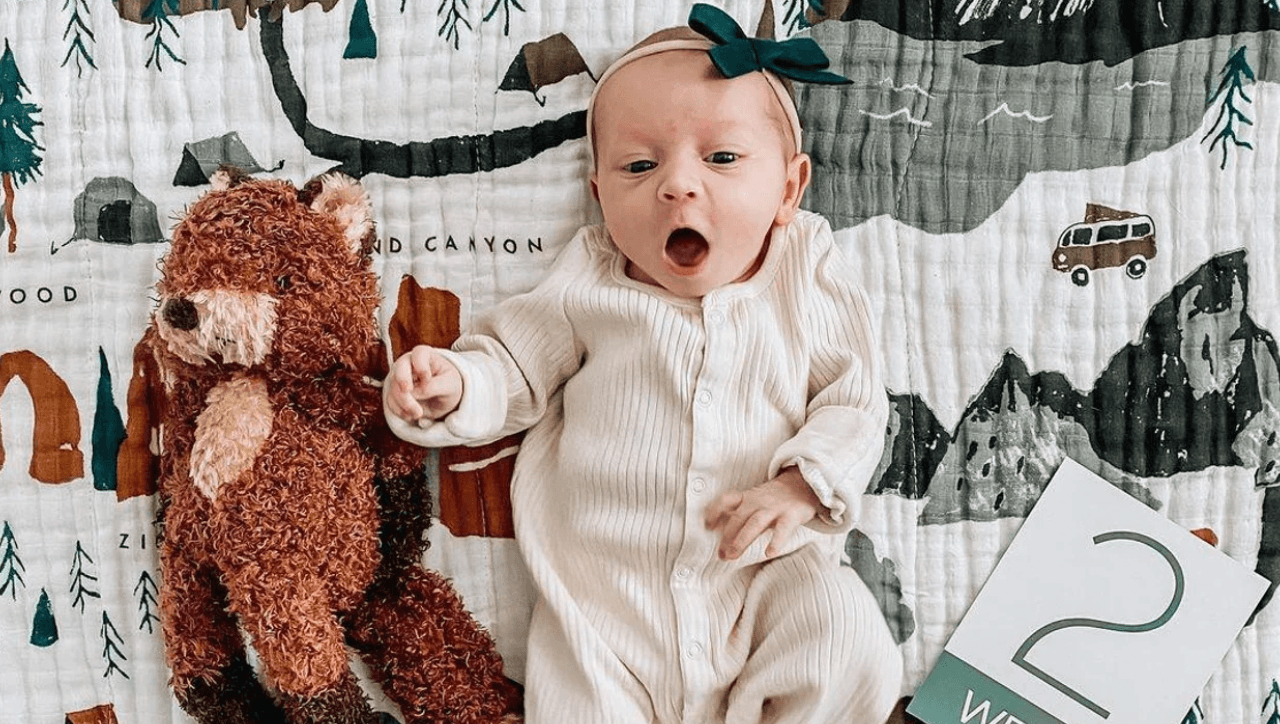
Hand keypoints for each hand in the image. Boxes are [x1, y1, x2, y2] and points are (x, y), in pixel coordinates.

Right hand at [386, 345, 462, 421]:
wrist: (443, 398)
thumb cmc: (449, 385)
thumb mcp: (450, 385)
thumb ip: (434, 386)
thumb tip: (415, 392)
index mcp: (425, 355)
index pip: (419, 353)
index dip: (421, 365)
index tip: (427, 378)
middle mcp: (409, 363)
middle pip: (400, 368)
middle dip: (403, 382)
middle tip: (409, 392)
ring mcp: (399, 378)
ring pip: (394, 388)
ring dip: (404, 403)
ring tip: (419, 414)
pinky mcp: (395, 392)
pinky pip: (391, 401)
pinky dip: (400, 410)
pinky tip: (411, 416)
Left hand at [704, 468, 819, 560]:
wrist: (804, 484)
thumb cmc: (774, 499)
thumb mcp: (754, 501)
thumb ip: (737, 513)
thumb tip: (714, 528)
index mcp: (747, 498)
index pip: (726, 500)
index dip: (715, 510)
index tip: (707, 525)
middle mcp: (758, 502)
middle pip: (738, 517)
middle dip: (727, 536)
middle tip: (721, 555)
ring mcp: (774, 508)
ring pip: (755, 523)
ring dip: (742, 539)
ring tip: (733, 555)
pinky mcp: (791, 515)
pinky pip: (783, 529)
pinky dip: (776, 541)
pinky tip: (769, 553)